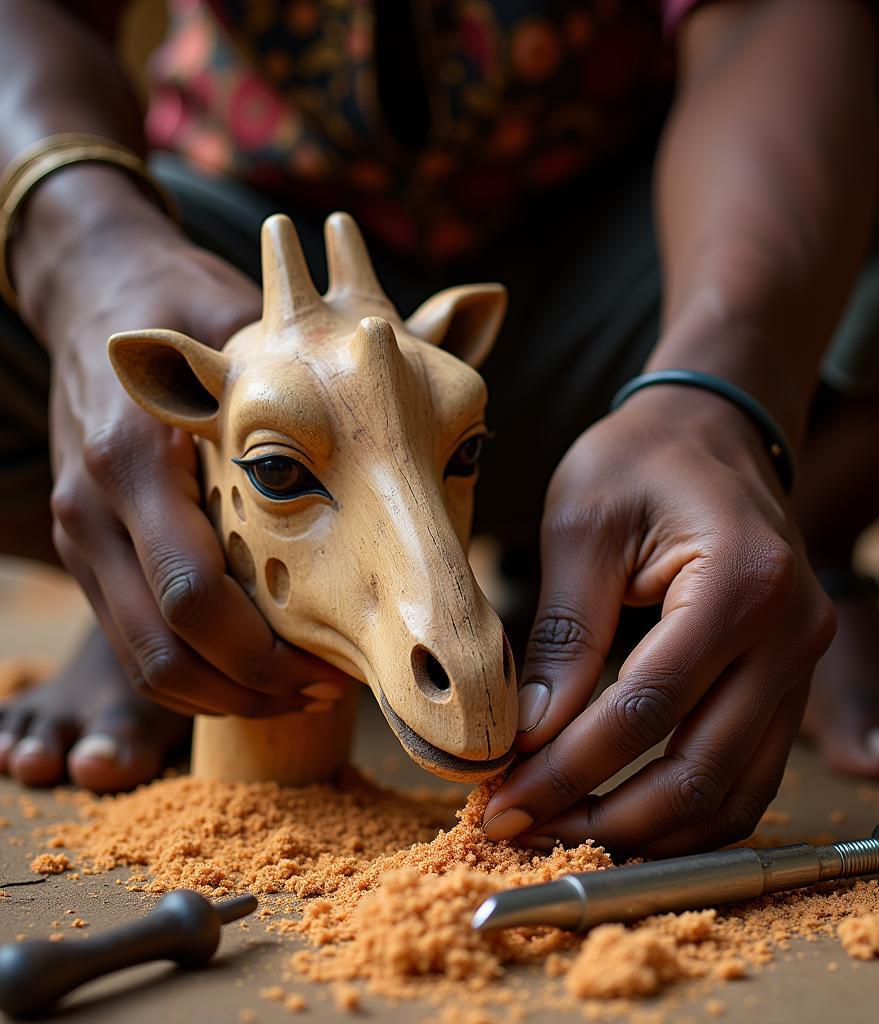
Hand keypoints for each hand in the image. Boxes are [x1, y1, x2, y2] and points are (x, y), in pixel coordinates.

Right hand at [30, 213, 348, 716]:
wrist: (96, 289)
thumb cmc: (188, 308)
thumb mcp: (248, 325)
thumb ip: (348, 351)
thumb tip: (487, 307)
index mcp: (139, 459)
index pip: (194, 594)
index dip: (264, 653)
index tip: (334, 668)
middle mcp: (97, 507)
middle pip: (165, 650)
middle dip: (253, 688)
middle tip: (328, 692)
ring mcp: (81, 535)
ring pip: (144, 664)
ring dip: (225, 695)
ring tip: (301, 694)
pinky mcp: (83, 552)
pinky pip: (131, 646)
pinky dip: (193, 677)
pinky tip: (253, 674)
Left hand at [482, 386, 834, 855]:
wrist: (713, 432)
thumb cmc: (641, 461)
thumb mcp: (583, 525)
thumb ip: (565, 632)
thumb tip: (531, 736)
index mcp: (742, 583)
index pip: (646, 708)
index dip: (568, 768)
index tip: (504, 801)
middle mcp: (793, 633)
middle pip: (701, 770)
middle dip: (605, 817)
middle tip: (527, 831)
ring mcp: (804, 662)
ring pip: (737, 793)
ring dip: (652, 834)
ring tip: (569, 837)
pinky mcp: (792, 680)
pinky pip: (751, 774)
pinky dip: (692, 813)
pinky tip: (628, 818)